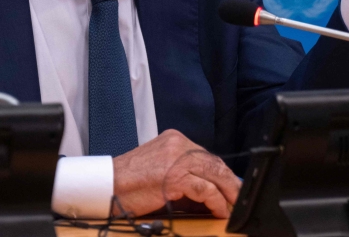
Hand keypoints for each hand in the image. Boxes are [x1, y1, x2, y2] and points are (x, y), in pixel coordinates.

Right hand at [112, 129, 239, 217]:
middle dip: (231, 182)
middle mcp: (178, 144)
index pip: (207, 155)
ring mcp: (177, 158)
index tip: (233, 186)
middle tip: (239, 197)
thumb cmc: (130, 181)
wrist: (108, 184)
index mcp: (175, 139)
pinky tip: (218, 210)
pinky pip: (205, 188)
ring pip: (214, 173)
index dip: (223, 173)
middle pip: (214, 163)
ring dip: (228, 193)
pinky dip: (216, 201)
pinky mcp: (175, 176)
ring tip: (233, 206)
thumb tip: (209, 189)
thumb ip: (183, 171)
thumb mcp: (160, 168)